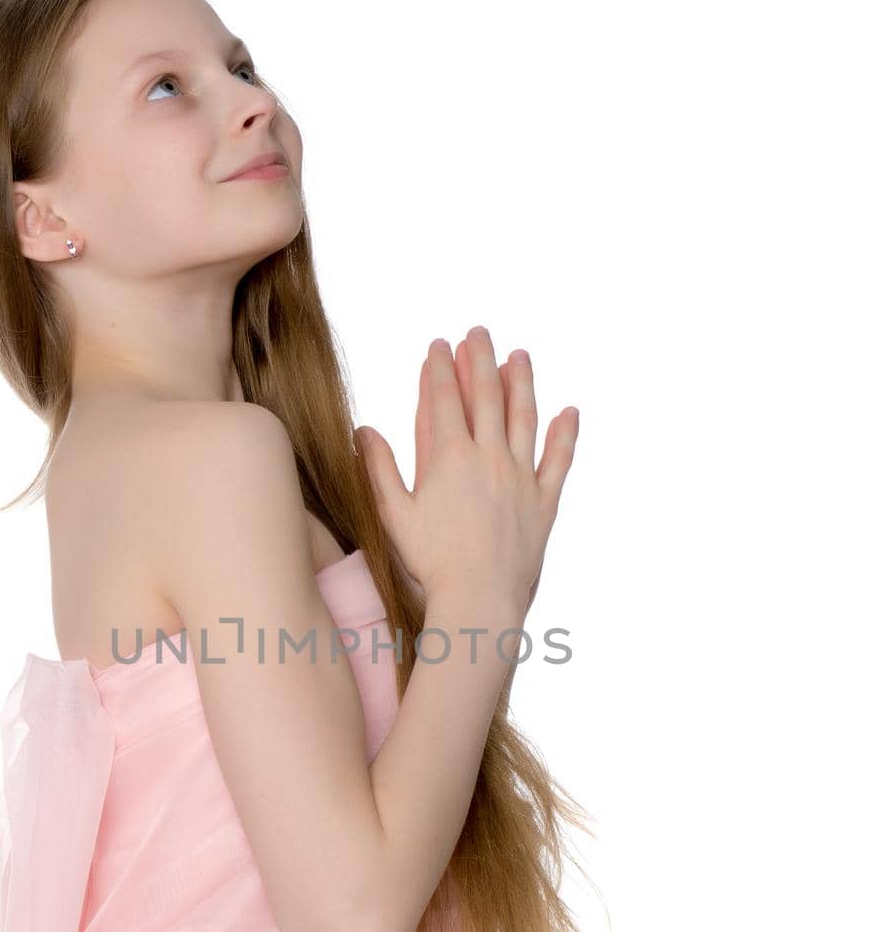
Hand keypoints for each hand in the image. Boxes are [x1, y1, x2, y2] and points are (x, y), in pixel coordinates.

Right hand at [354, 328, 577, 617]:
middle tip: (478, 333)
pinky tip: (569, 412)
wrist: (479, 598)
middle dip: (480, 359)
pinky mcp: (544, 501)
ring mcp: (520, 477)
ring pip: (523, 417)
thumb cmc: (431, 562)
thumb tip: (363, 431)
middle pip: (485, 396)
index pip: (443, 399)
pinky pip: (559, 460)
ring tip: (518, 356)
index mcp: (449, 458)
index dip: (440, 368)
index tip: (438, 345)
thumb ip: (378, 468)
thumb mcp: (393, 514)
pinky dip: (565, 434)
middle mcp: (489, 457)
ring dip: (521, 382)